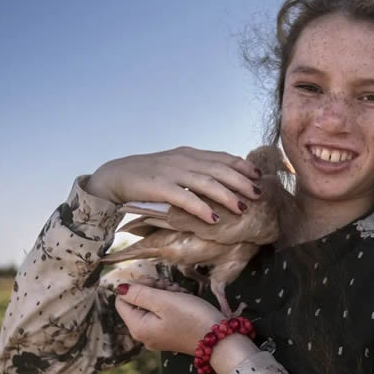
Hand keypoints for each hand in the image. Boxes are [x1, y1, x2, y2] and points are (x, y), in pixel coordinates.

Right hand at [84, 146, 261, 223]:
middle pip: (220, 169)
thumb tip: (222, 183)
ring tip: (242, 208)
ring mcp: (172, 172)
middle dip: (241, 182)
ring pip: (207, 182)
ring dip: (227, 196)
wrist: (114, 176)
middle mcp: (183, 160)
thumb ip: (195, 171)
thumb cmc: (147, 176)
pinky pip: (185, 198)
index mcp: (189, 154)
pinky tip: (214, 219)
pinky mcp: (159, 187)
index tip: (258, 176)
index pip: (222, 157)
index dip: (242, 166)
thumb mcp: (175, 167)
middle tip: (258, 194)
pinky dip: (202, 208)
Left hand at [114, 280, 224, 354]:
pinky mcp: (169, 334)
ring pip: (151, 306)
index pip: (121, 300)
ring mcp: (156, 336)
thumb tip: (119, 289)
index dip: (136, 286)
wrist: (219, 340)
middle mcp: (143, 335)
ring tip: (180, 293)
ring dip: (164, 294)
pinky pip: (162, 314)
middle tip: (170, 286)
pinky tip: (184, 301)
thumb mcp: (163, 301)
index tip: (156, 282)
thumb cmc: (191, 318)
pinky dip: (171, 304)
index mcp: (137, 328)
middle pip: (137, 303)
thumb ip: (139, 293)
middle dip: (153, 289)